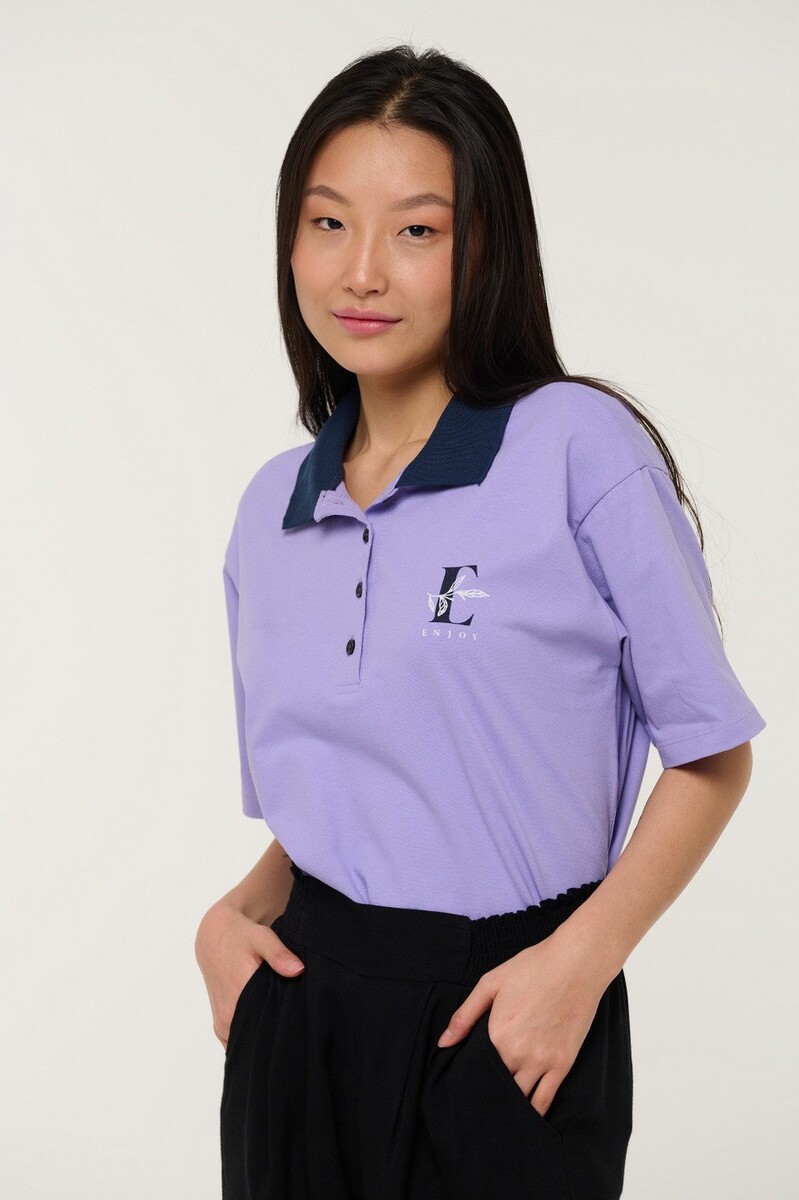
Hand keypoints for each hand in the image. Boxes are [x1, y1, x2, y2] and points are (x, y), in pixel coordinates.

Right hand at [194, 900, 303, 1049]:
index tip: (300, 1026)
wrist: (213, 937)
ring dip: (263, 1036)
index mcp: (236, 1000)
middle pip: (257, 1039)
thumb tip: (298, 970)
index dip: (284, 1031)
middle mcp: (226, 1018)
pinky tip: (266, 1024)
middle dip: (275, 1035)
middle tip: (296, 1026)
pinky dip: (252, 1034)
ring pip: (247, 1041)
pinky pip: (238, 1039)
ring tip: (282, 1023)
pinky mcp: (220, 1024)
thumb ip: (279, 955)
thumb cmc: (239, 936)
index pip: (265, 1031)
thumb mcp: (261, 937)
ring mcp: (222, 1024)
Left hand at [435, 930, 609, 1117]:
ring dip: (508, 1106)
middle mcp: (518, 1053)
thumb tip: (443, 1043)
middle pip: (497, 1087)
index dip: (468, 1078)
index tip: (463, 1084)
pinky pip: (546, 1100)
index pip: (476, 1070)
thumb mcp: (491, 983)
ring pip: (520, 1099)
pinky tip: (525, 1116)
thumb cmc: (533, 967)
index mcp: (497, 1035)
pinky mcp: (563, 1064)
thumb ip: (465, 1015)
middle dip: (487, 1093)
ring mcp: (542, 1061)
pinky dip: (534, 1112)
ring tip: (498, 1111)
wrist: (575, 963)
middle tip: (478, 1099)